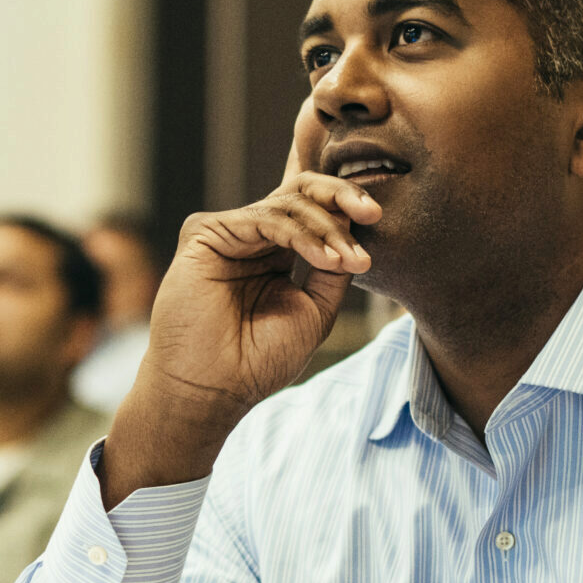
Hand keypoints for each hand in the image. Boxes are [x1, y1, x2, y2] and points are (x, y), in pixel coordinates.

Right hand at [103, 101, 379, 504]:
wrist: (213, 390)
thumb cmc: (258, 361)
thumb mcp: (314, 311)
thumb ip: (332, 270)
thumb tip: (357, 228)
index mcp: (275, 252)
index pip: (310, 210)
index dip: (342, 200)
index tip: (377, 212)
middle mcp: (251, 236)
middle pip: (300, 193)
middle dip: (340, 195)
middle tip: (372, 210)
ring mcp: (227, 232)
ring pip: (287, 204)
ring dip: (327, 229)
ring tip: (351, 260)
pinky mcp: (205, 232)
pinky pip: (265, 219)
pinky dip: (302, 235)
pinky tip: (326, 258)